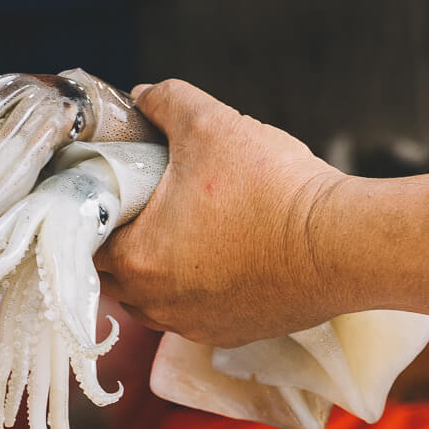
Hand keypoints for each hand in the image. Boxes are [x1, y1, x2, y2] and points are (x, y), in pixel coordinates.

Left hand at [95, 79, 350, 347]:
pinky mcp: (230, 334)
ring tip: (178, 229)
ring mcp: (194, 325)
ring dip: (154, 269)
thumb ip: (166, 103)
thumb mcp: (211, 124)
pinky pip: (192, 313)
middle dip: (119, 241)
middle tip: (140, 205)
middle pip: (113, 275)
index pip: (84, 242)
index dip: (92, 212)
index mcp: (137, 260)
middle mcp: (157, 305)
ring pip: (151, 299)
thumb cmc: (273, 188)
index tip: (109, 189)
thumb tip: (142, 94)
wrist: (344, 245)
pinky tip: (215, 256)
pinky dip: (193, 288)